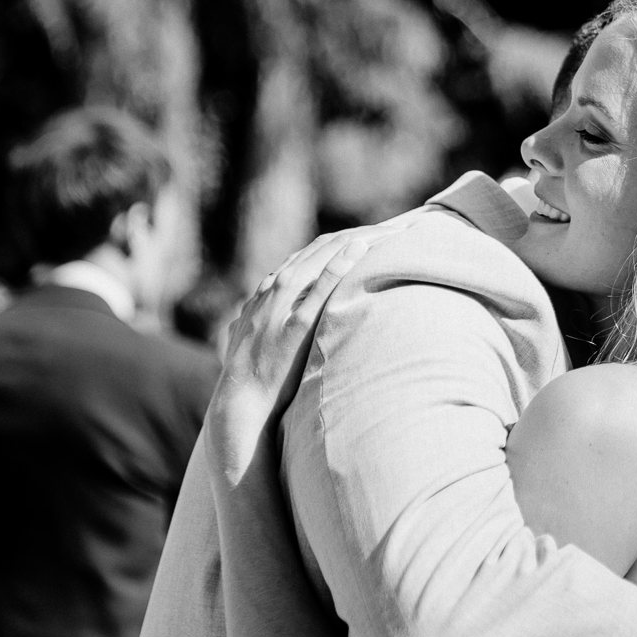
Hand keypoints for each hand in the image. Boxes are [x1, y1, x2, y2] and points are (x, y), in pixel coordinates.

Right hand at [209, 228, 378, 490]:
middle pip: (317, 251)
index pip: (309, 255)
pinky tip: (358, 251)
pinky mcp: (290, 330)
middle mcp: (272, 294)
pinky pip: (314, 292)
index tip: (376, 234)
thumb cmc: (262, 381)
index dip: (343, 242)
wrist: (240, 410)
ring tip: (388, 230)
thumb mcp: (272, 343)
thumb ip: (286, 322)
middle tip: (396, 226)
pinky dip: (335, 268)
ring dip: (353, 241)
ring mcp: (279, 310)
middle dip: (357, 235)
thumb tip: (308, 314)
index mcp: (268, 294)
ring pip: (316, 262)